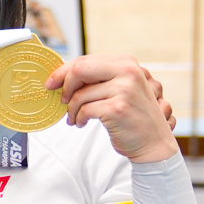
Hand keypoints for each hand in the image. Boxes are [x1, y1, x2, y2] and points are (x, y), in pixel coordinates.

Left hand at [47, 56, 180, 163]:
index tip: (50, 83)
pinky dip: (78, 119)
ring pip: (79, 94)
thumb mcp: (119, 89)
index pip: (85, 60)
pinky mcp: (118, 108)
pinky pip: (84, 110)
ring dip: (71, 110)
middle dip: (64, 86)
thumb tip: (61, 77)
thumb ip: (96, 79)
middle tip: (61, 101)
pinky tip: (82, 123)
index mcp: (126, 63)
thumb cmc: (131, 115)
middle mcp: (128, 72)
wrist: (153, 142)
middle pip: (79, 70)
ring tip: (75, 118)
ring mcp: (125, 89)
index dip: (63, 72)